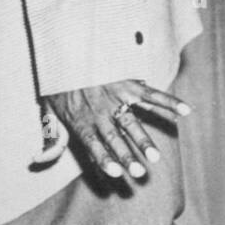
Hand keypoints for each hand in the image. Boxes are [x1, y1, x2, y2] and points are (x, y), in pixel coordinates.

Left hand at [42, 80, 190, 183]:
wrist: (67, 50)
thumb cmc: (59, 85)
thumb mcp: (48, 111)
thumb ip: (50, 137)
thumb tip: (38, 160)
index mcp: (82, 121)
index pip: (94, 144)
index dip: (105, 159)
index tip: (116, 174)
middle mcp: (100, 111)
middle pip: (116, 138)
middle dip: (128, 156)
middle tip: (140, 172)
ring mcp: (115, 98)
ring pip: (133, 122)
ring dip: (144, 140)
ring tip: (156, 157)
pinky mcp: (128, 84)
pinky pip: (151, 95)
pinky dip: (169, 102)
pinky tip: (186, 111)